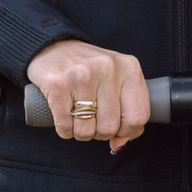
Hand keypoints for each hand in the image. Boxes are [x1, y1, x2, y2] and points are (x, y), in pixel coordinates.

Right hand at [26, 39, 150, 152]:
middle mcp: (107, 68)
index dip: (127, 131)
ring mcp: (82, 75)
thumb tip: (119, 145)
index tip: (117, 128)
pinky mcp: (57, 84)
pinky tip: (64, 116)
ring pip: (87, 130)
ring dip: (81, 132)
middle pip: (110, 127)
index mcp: (129, 68)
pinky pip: (65, 126)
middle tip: (93, 120)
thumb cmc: (89, 68)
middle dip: (100, 132)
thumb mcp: (117, 81)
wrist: (53, 46)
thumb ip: (126, 112)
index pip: (138, 116)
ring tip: (78, 117)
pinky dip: (65, 130)